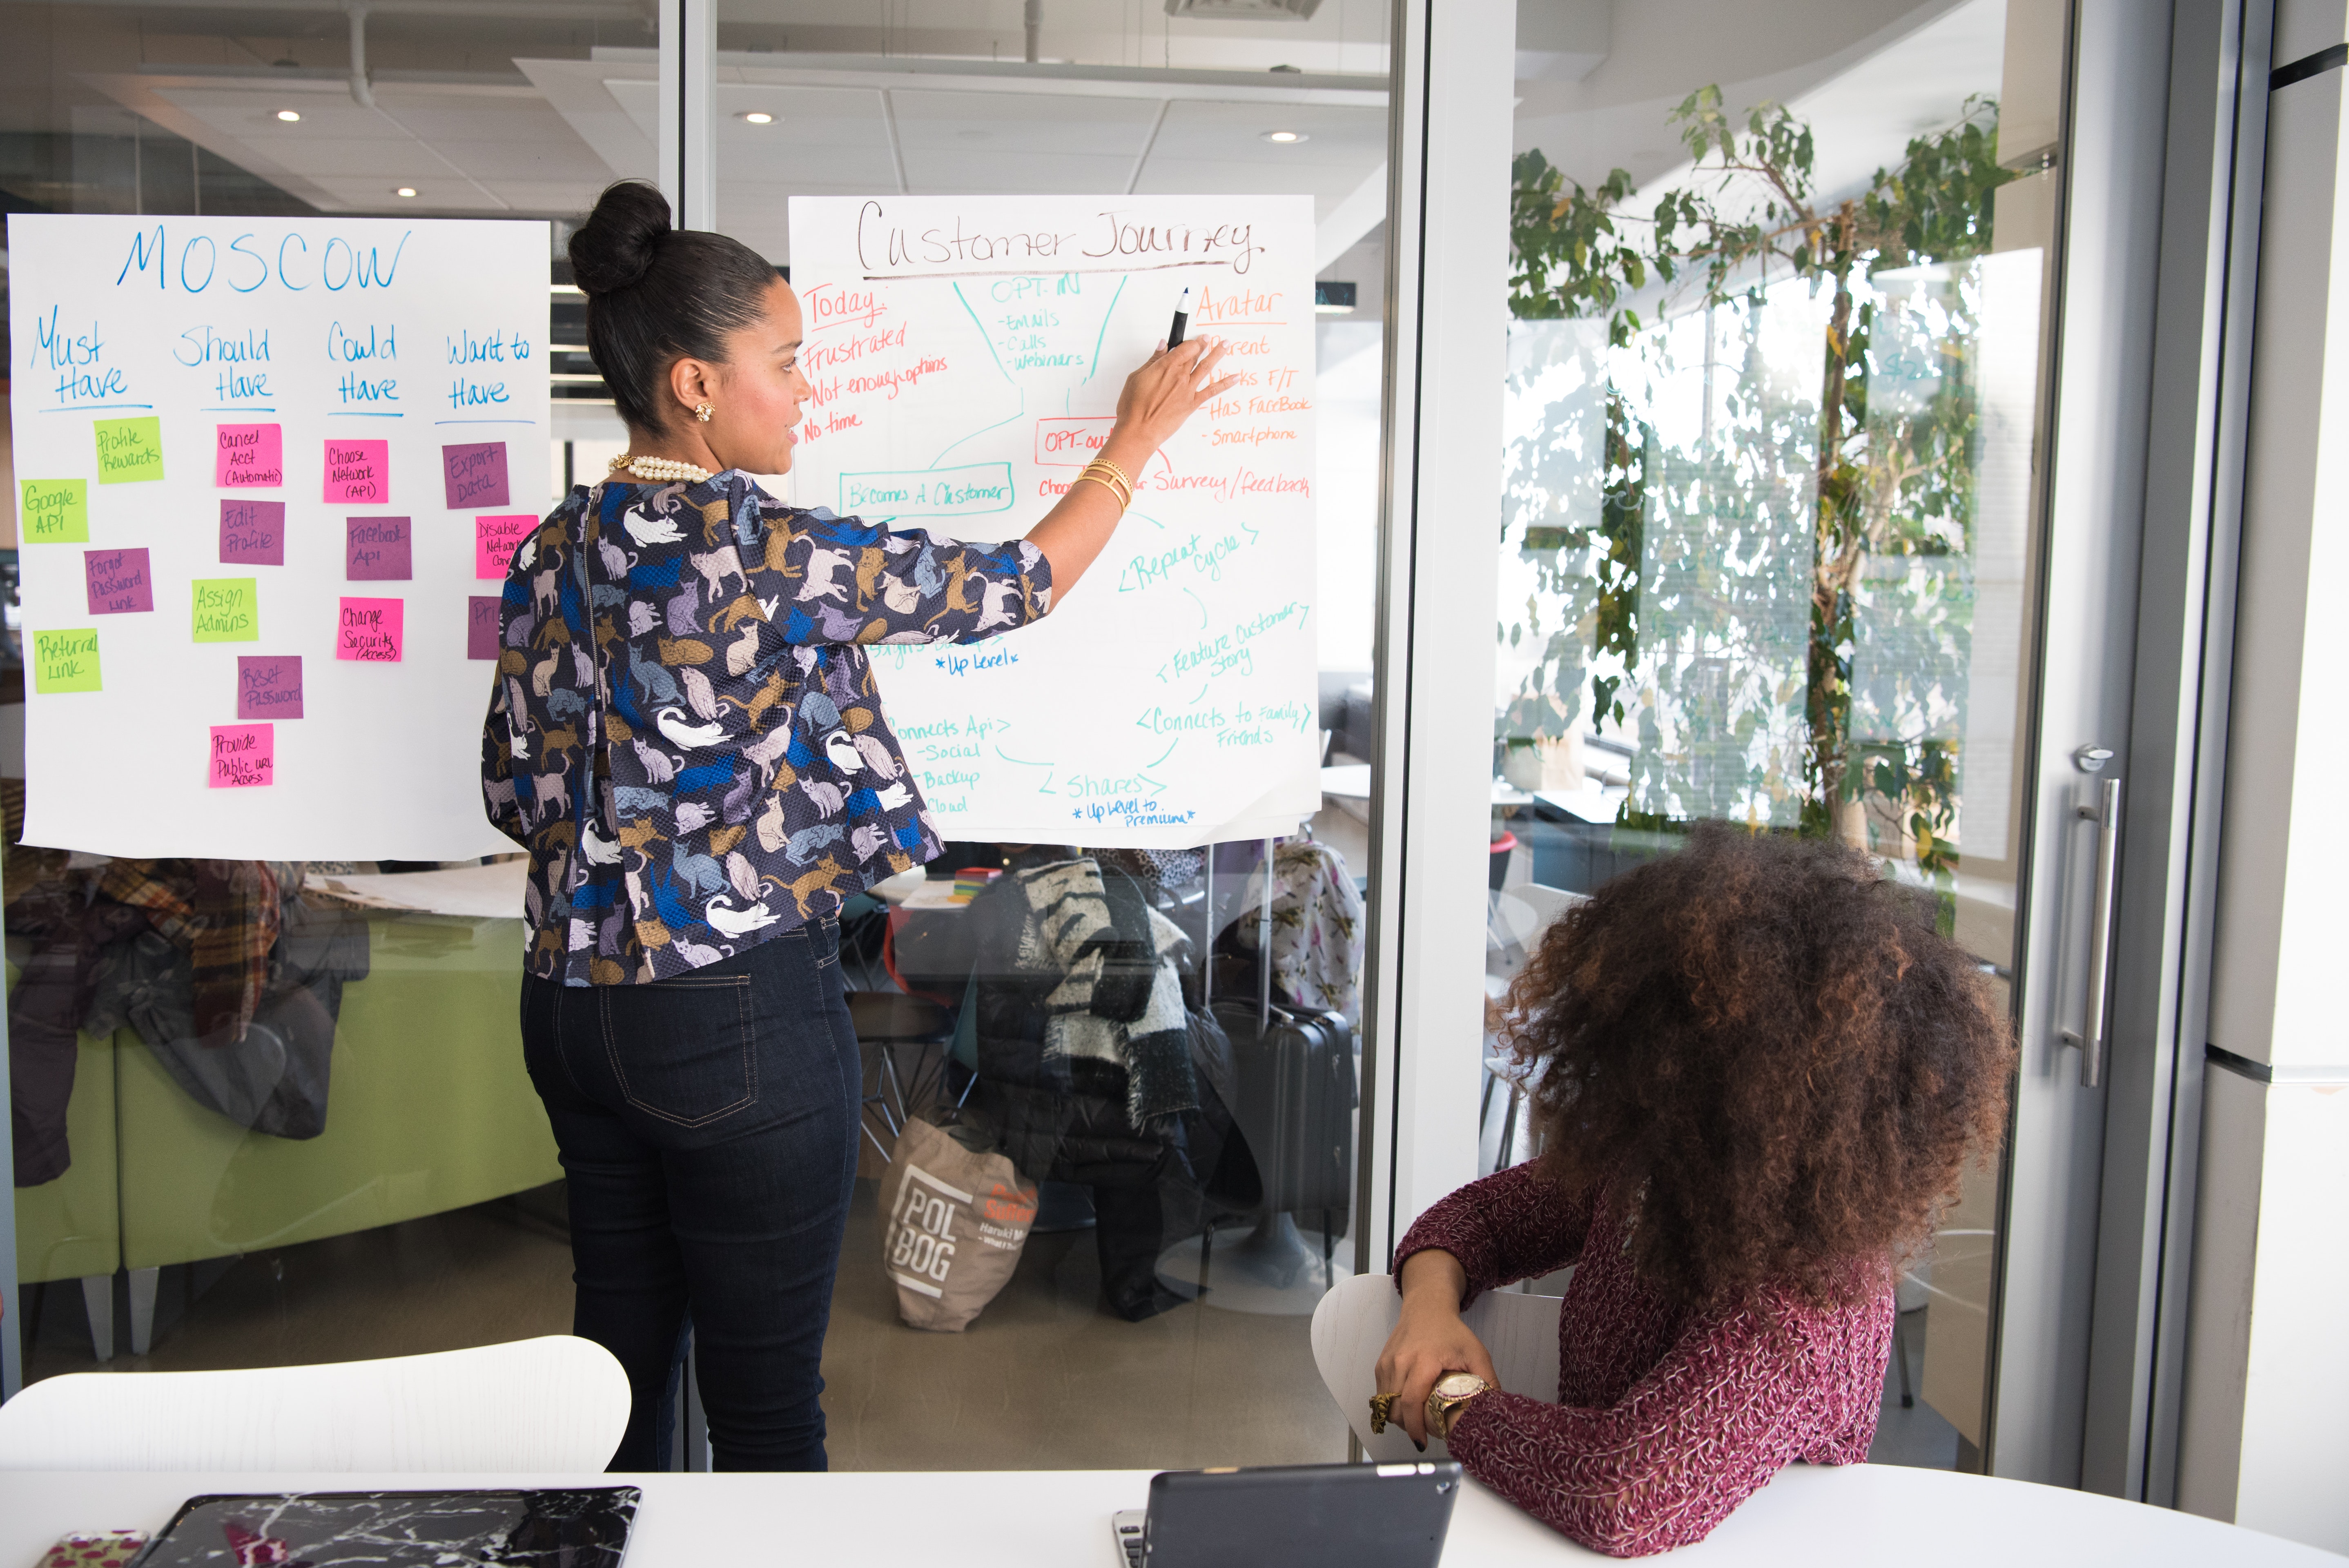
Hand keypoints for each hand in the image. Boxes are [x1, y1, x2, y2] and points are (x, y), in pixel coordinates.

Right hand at [1106, 337, 1238, 461]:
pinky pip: (1212, 391)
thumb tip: (1162, 345)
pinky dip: (1225, 383)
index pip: (1184, 347)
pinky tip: (1235, 377)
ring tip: (1226, 345)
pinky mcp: (1192, 404)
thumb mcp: (1136, 377)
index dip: (1190, 341)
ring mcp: (1188, 390)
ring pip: (1206, 367)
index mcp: (1166, 366)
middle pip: (1194, 355)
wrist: (1139, 430)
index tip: (1194, 338)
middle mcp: (1180, 376)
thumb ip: (1153, 360)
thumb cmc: (1132, 406)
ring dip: (1217, 354)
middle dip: (1203, 345)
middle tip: (1209, 338)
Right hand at [1375, 1250, 1500, 1447]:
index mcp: (1423, 1361)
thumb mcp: (1476, 1352)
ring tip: (1416, 1421)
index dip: (1415, 1427)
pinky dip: (1392, 1405)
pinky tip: (1407, 1406)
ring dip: (1399, 1417)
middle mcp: (1400, 1362)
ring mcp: (1387, 1363)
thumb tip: (1494, 1410)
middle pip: (1395, 1407)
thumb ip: (1488, 1380)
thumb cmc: (1451, 1331)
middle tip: (1423, 1434)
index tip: (1422, 1442)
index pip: (1411, 1401)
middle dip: (1408, 1427)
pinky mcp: (1381, 1364)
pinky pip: (1381, 1394)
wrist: (1427, 1307)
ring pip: (1385, 1403)